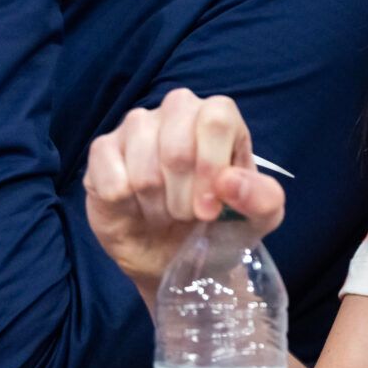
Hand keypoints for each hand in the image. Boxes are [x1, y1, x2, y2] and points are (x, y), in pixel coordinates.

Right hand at [84, 88, 286, 296]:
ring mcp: (137, 126)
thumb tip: (229, 181)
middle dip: (183, 194)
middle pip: (177, 142)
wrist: (175, 256)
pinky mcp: (103, 150)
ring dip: (155, 201)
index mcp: (219, 118)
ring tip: (163, 213)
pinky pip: (108, 170)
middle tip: (186, 215)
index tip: (210, 208)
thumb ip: (263, 198)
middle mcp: (177, 111)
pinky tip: (133, 207)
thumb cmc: (219, 227)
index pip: (216, 118)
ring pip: (142, 157)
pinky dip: (124, 201)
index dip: (211, 166)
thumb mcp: (259, 220)